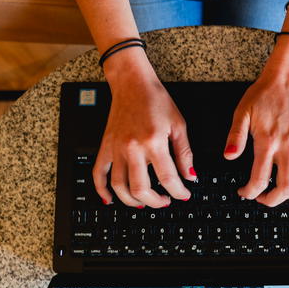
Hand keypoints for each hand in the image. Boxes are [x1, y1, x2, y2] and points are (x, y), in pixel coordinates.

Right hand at [93, 49, 195, 206]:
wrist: (132, 84)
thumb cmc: (155, 100)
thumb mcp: (178, 125)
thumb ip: (185, 153)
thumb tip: (190, 176)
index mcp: (153, 141)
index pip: (168, 177)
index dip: (179, 191)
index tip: (184, 194)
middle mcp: (132, 148)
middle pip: (141, 188)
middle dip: (155, 202)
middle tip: (165, 201)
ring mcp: (116, 149)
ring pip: (118, 186)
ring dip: (131, 201)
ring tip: (144, 203)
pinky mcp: (105, 146)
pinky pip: (98, 173)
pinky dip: (101, 190)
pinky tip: (109, 199)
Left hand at [224, 47, 288, 206]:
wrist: (288, 78)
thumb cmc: (265, 93)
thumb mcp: (243, 112)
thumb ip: (235, 136)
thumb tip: (229, 155)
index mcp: (268, 140)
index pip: (260, 178)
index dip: (250, 192)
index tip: (245, 192)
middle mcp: (287, 145)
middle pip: (285, 186)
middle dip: (272, 200)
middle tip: (262, 198)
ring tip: (279, 193)